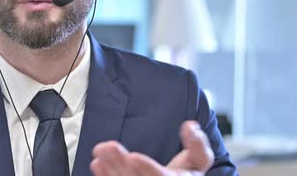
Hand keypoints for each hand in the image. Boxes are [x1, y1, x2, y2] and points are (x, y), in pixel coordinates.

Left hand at [90, 121, 213, 175]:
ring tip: (99, 152)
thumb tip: (190, 125)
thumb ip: (197, 144)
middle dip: (120, 163)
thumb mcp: (199, 160)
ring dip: (110, 169)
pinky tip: (97, 164)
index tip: (133, 157)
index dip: (147, 168)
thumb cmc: (187, 174)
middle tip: (107, 147)